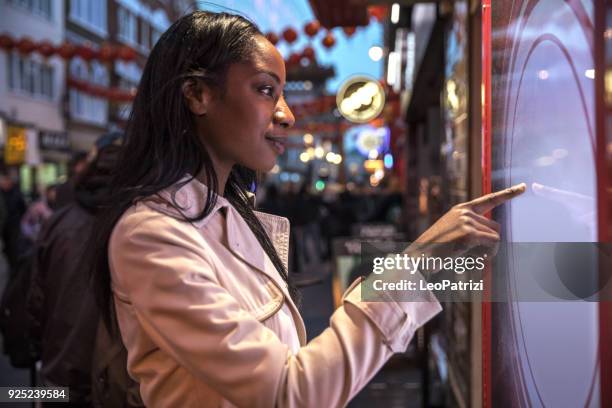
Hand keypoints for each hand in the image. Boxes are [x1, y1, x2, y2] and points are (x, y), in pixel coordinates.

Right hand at [410, 183, 526, 262]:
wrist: (419, 257)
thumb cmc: (434, 250)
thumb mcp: (452, 233)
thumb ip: (471, 229)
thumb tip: (494, 238)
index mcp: (461, 210)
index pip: (489, 199)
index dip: (508, 194)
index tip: (523, 187)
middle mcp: (464, 212)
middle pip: (496, 227)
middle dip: (491, 243)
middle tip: (479, 257)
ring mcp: (466, 221)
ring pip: (495, 237)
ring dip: (489, 252)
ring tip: (472, 259)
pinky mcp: (468, 233)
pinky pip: (492, 244)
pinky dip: (488, 254)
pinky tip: (475, 260)